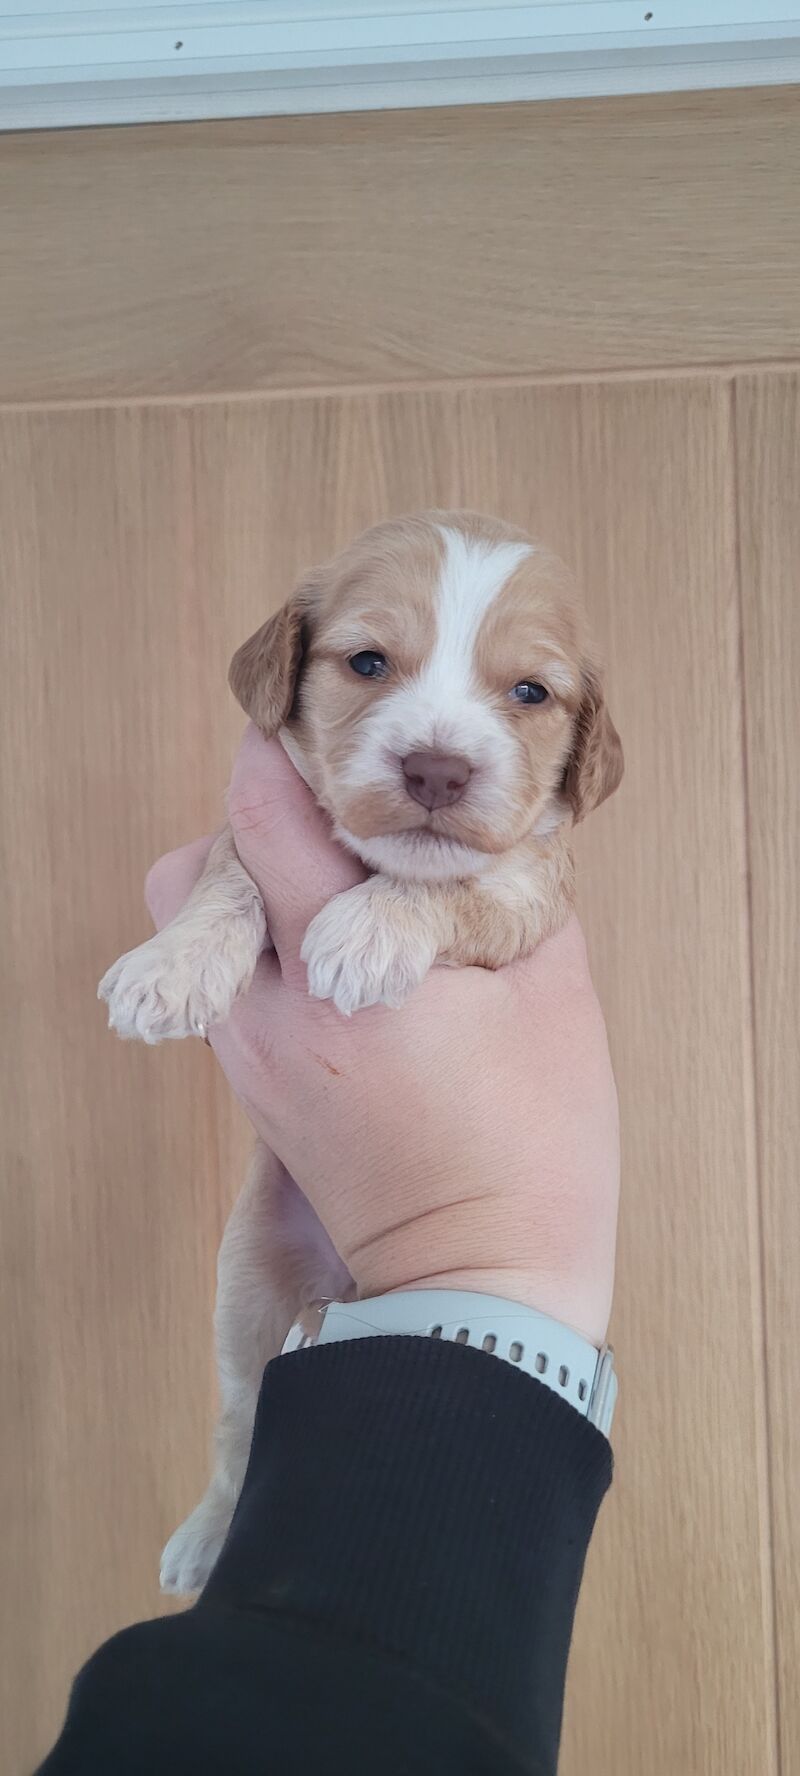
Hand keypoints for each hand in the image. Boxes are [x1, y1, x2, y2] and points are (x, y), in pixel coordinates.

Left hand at [146, 728, 619, 1344]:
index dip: (287, 756)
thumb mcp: (552, 996)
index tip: (334, 736)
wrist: (481, 1289)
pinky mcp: (255, 1094)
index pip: (263, 820)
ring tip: (338, 894)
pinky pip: (226, 989)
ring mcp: (249, 1060)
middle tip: (335, 825)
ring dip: (253, 893)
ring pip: (196, 936)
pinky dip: (263, 952)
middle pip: (193, 875)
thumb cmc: (533, 1149)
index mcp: (339, 974)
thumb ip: (504, 894)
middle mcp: (268, 1013)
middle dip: (251, 829)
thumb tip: (485, 833)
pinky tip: (337, 959)